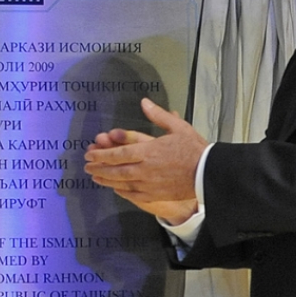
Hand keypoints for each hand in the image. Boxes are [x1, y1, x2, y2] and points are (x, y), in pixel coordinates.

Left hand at [84, 97, 207, 211]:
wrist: (208, 173)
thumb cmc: (194, 149)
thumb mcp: (178, 127)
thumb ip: (158, 115)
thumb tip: (144, 102)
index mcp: (149, 151)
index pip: (119, 154)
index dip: (102, 154)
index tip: (90, 153)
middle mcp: (145, 169)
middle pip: (116, 170)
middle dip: (99, 168)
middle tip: (87, 166)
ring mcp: (149, 184)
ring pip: (122, 183)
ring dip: (106, 180)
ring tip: (95, 177)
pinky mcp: (155, 194)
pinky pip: (133, 194)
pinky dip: (122, 191)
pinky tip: (115, 188)